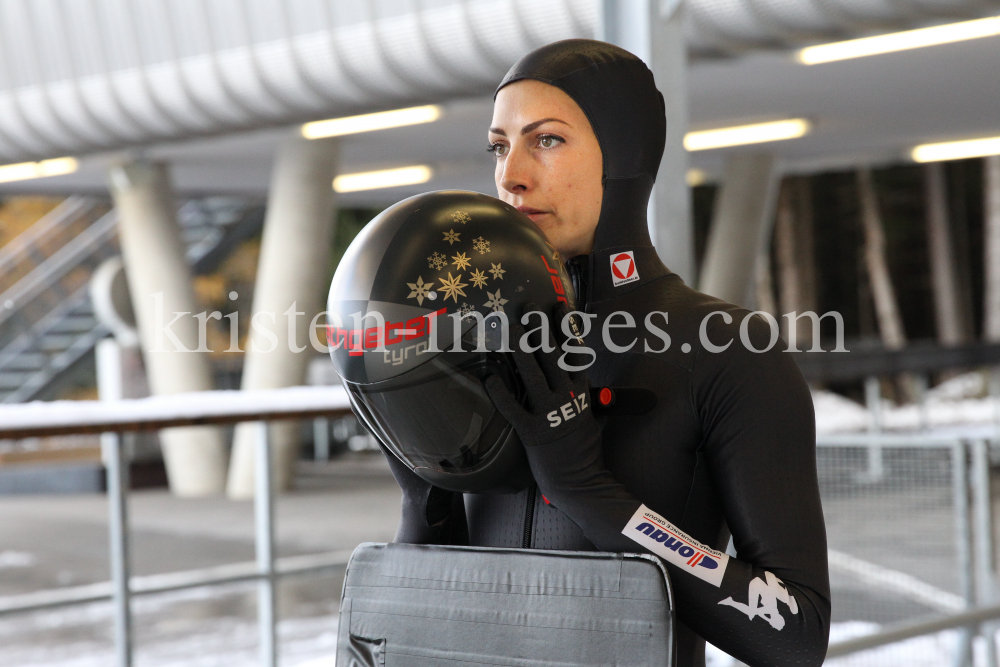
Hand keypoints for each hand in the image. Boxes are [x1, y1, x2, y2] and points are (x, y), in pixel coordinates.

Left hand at [484, 303, 595, 447]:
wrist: (579, 480)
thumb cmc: (585, 449)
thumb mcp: (593, 417)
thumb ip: (587, 395)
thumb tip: (583, 378)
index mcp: (582, 391)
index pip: (575, 351)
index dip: (566, 326)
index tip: (558, 306)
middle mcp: (567, 398)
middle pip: (553, 356)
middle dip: (541, 329)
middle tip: (529, 307)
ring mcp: (550, 414)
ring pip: (534, 376)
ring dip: (523, 351)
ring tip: (512, 330)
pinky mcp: (532, 432)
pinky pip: (513, 408)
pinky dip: (500, 393)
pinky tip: (490, 377)